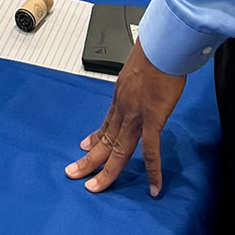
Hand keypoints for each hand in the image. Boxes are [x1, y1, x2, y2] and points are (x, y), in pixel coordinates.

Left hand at [67, 42, 186, 195]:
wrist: (161, 47)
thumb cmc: (155, 52)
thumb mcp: (138, 68)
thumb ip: (139, 81)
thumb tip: (146, 82)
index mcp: (120, 95)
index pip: (106, 123)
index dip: (95, 137)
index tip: (84, 147)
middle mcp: (123, 108)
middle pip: (105, 140)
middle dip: (88, 159)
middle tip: (73, 173)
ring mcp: (136, 116)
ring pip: (118, 150)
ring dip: (106, 171)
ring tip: (94, 187)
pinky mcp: (152, 120)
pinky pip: (151, 151)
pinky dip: (153, 171)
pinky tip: (153, 187)